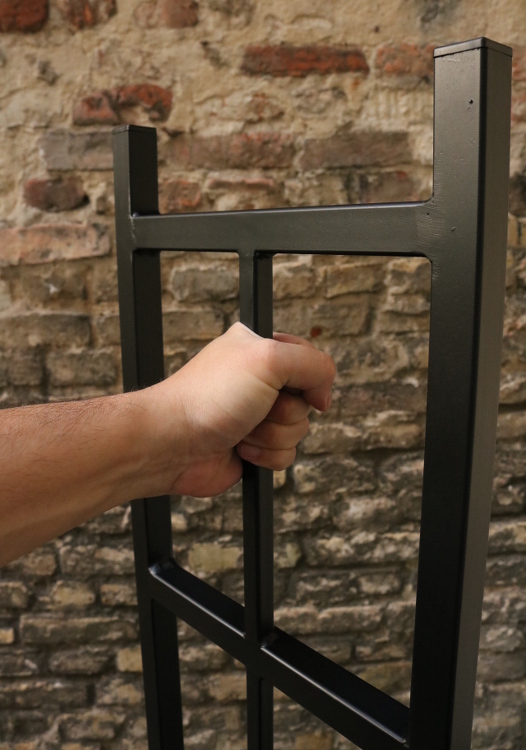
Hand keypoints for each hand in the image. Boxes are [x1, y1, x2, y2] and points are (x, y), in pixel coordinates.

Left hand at [146, 322, 334, 496]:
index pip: (308, 359)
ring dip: (272, 435)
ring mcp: (256, 415)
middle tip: (255, 406)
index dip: (308, 377)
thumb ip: (313, 364)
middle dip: (284, 411)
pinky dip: (267, 456)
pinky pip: (286, 455)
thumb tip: (324, 393)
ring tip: (242, 429)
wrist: (173, 443)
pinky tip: (240, 449)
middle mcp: (259, 380)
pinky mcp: (254, 447)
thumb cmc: (211, 396)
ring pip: (298, 430)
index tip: (288, 385)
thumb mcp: (270, 358)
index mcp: (259, 348)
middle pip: (306, 400)